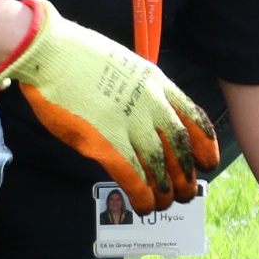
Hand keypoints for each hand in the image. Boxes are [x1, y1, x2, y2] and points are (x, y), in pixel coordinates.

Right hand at [0, 0, 217, 211]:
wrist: (50, 52)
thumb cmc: (78, 57)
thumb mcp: (124, 67)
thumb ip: (138, 92)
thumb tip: (141, 118)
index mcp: (156, 82)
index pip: (193, 117)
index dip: (204, 144)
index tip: (208, 161)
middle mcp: (150, 103)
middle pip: (180, 146)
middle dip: (187, 174)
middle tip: (188, 192)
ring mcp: (130, 122)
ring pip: (159, 165)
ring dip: (166, 190)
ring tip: (166, 205)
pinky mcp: (106, 140)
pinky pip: (133, 175)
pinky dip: (143, 194)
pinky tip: (145, 206)